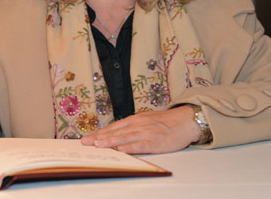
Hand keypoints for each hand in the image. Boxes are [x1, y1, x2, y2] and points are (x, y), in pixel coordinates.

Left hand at [81, 106, 201, 153]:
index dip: (99, 133)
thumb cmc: (165, 121)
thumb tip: (116, 134)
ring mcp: (146, 133)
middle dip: (99, 138)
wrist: (185, 120)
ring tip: (98, 145)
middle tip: (85, 142)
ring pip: (124, 138)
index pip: (113, 127)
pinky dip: (130, 148)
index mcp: (134, 120)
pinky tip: (121, 150)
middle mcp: (138, 125)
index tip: (87, 138)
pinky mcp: (156, 141)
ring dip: (110, 142)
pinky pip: (141, 145)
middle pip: (115, 132)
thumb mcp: (145, 120)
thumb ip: (131, 127)